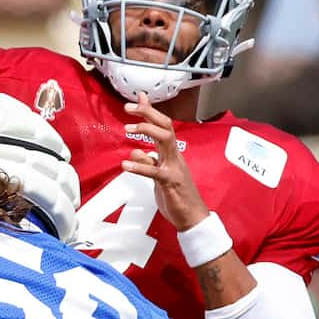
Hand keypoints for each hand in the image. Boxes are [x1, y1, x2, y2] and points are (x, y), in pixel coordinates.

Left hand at [122, 99, 211, 229]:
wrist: (192, 218)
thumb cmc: (177, 196)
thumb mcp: (159, 175)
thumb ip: (148, 161)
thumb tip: (135, 150)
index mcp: (172, 154)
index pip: (163, 126)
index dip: (150, 112)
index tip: (137, 100)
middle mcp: (175, 157)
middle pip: (165, 126)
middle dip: (148, 113)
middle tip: (129, 107)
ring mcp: (174, 168)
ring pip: (165, 140)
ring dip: (146, 131)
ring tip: (127, 128)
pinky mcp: (170, 183)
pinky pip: (155, 171)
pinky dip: (140, 166)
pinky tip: (126, 164)